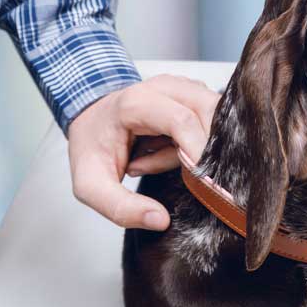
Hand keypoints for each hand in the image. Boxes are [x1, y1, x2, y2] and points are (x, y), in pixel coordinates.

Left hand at [67, 75, 219, 229]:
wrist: (91, 117)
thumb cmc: (91, 146)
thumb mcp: (91, 186)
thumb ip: (120, 207)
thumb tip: (161, 220)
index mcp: (136, 102)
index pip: (182, 120)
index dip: (198, 151)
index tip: (204, 182)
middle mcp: (164, 87)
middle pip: (207, 110)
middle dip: (205, 148)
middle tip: (182, 175)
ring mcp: (182, 86)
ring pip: (215, 112)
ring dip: (202, 144)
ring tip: (165, 160)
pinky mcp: (194, 93)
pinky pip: (213, 116)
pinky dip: (201, 139)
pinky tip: (172, 151)